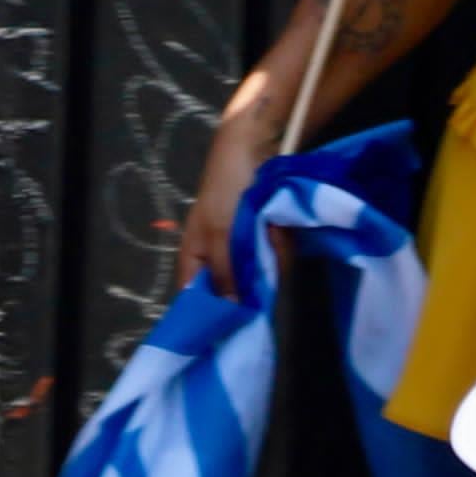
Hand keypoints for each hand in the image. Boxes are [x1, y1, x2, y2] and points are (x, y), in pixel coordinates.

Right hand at [178, 103, 278, 298]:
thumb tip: (228, 311)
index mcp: (193, 256)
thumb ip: (224, 272)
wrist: (255, 145)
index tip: (231, 331)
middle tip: (262, 268)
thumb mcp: (221, 233)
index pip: (195, 298)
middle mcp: (216, 254)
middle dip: (251, 281)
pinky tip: (283, 229)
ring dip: (270, 258)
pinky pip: (275, 252)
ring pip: (259, 271)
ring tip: (274, 235)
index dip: (210, 316)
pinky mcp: (265, 233)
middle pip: (234, 289)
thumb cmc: (228, 189)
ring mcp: (242, 243)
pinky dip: (282, 243)